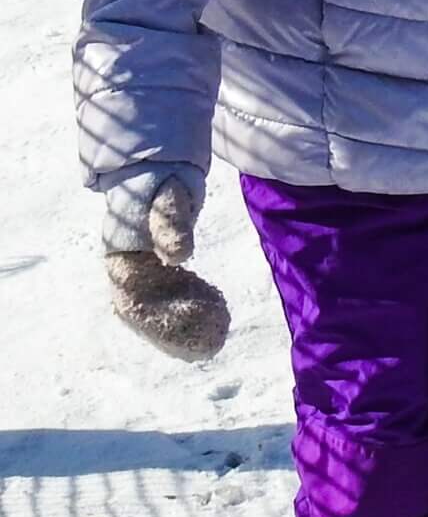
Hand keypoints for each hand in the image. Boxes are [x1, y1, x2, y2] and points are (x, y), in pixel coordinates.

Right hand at [100, 171, 230, 359]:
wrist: (160, 174)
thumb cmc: (161, 186)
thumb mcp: (168, 200)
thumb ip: (170, 225)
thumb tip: (179, 254)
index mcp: (121, 258)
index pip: (135, 300)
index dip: (161, 318)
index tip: (194, 323)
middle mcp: (128, 271)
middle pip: (145, 313)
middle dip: (174, 331)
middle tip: (209, 342)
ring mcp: (143, 274)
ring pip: (157, 311)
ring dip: (182, 327)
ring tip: (215, 337)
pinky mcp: (160, 272)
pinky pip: (171, 299)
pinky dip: (190, 310)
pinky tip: (217, 313)